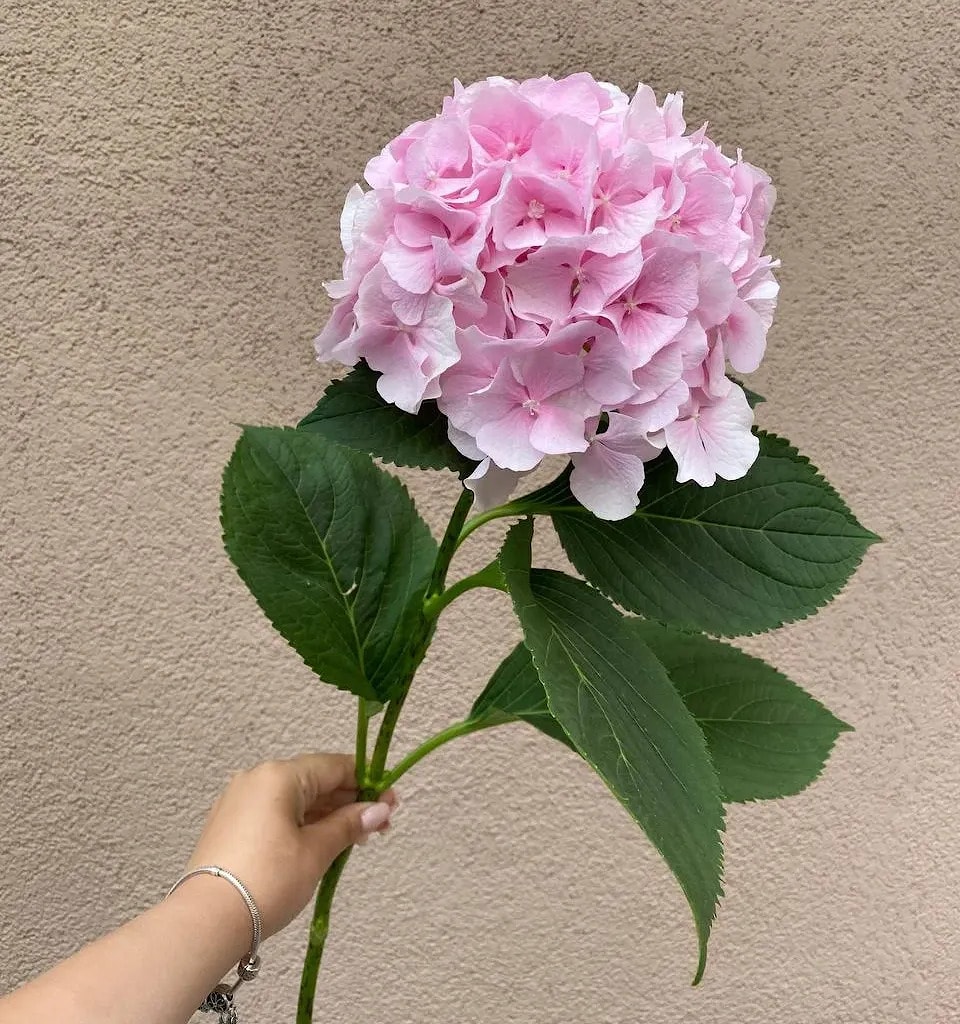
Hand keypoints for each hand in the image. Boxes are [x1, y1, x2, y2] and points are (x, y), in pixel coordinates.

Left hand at [184, 754, 396, 939]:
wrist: (206, 922)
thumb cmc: (266, 881)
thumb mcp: (316, 852)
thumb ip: (349, 825)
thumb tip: (378, 810)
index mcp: (279, 776)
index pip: (334, 767)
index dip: (367, 784)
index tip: (390, 804)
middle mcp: (256, 779)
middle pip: (314, 781)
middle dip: (348, 802)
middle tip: (377, 827)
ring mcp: (239, 801)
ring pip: (295, 799)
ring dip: (326, 816)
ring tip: (351, 841)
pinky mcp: (229, 824)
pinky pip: (275, 813)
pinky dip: (300, 824)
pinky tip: (319, 845)